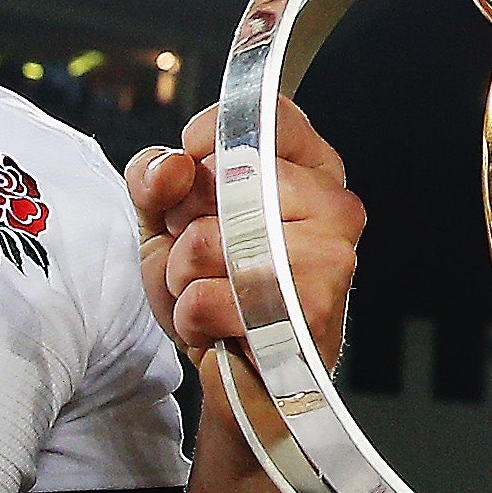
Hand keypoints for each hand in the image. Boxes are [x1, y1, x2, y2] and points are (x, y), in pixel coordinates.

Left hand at [129, 98, 367, 370]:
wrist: (231, 376)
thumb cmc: (212, 289)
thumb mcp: (167, 219)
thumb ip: (156, 177)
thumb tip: (173, 166)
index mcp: (312, 169)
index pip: (266, 116)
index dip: (207, 138)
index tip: (190, 176)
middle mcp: (335, 206)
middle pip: (225, 178)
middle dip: (187, 225)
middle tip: (204, 256)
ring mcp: (330, 259)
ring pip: (212, 242)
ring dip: (186, 277)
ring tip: (210, 293)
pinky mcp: (310, 313)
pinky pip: (212, 298)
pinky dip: (194, 318)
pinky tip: (219, 328)